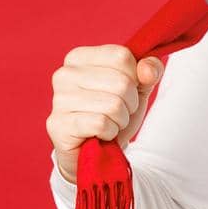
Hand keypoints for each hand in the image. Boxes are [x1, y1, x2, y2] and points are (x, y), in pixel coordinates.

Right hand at [47, 45, 165, 181]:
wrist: (96, 153)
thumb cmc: (114, 115)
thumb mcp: (138, 89)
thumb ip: (149, 71)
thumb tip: (147, 69)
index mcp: (80, 57)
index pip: (122, 56)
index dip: (136, 77)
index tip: (127, 90)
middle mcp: (65, 73)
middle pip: (121, 82)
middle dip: (130, 103)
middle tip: (118, 113)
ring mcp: (59, 99)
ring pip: (114, 105)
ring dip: (121, 120)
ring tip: (109, 124)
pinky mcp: (58, 124)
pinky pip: (101, 124)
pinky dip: (110, 133)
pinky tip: (99, 135)